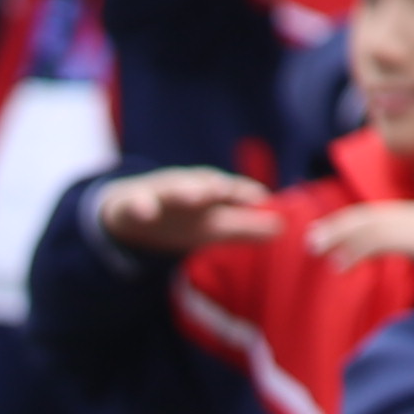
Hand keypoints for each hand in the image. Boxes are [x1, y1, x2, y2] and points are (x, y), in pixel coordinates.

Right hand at [91, 165, 280, 254]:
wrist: (130, 214)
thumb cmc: (180, 218)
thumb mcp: (214, 225)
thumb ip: (246, 227)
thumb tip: (283, 228)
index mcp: (208, 193)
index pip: (229, 191)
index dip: (242, 192)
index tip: (260, 197)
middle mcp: (186, 188)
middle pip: (202, 185)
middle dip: (212, 187)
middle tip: (223, 190)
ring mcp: (159, 194)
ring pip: (172, 190)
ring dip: (183, 191)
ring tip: (195, 196)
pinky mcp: (132, 203)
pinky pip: (137, 204)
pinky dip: (142, 206)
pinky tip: (147, 212)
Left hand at [300, 196, 413, 272]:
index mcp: (409, 213)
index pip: (372, 214)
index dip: (349, 221)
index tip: (330, 227)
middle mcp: (402, 215)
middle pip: (361, 217)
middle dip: (335, 227)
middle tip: (311, 237)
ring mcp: (403, 225)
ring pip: (361, 229)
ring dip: (336, 238)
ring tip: (314, 248)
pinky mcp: (404, 238)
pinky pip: (373, 245)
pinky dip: (353, 254)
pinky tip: (339, 265)